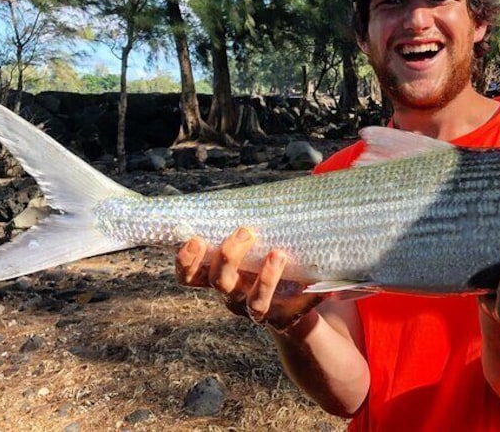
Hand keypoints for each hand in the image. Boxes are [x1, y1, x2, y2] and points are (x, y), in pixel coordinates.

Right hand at [175, 228, 323, 330]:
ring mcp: (259, 311)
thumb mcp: (262, 237)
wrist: (300, 301)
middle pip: (219, 283)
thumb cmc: (273, 256)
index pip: (190, 275)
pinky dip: (302, 299)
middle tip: (245, 232)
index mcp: (222, 275)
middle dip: (229, 257)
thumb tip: (271, 179)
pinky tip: (313, 285)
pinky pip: (291, 314)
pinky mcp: (286, 321)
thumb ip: (256, 217)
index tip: (194, 239)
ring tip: (278, 254)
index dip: (186, 261)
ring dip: (264, 280)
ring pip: (253, 305)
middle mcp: (235, 295)